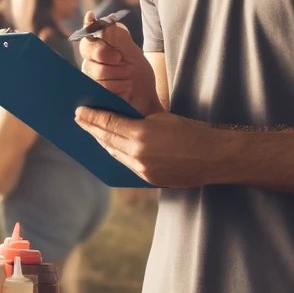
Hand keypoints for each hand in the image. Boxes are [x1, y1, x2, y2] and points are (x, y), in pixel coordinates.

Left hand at [73, 108, 223, 187]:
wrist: (214, 157)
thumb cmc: (191, 131)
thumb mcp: (161, 118)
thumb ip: (137, 121)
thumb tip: (118, 121)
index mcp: (141, 135)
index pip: (108, 124)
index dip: (92, 118)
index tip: (79, 112)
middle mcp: (138, 155)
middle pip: (107, 140)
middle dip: (92, 129)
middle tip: (80, 120)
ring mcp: (143, 170)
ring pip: (115, 154)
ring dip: (102, 143)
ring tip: (93, 133)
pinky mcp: (149, 180)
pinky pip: (127, 165)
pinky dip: (117, 154)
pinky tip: (113, 147)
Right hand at [77, 11, 159, 114]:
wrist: (147, 99)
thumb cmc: (138, 72)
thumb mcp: (131, 50)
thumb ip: (114, 35)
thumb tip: (89, 17)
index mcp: (97, 46)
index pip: (86, 39)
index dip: (99, 46)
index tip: (117, 55)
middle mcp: (89, 61)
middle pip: (91, 57)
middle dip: (113, 62)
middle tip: (125, 64)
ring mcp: (88, 79)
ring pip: (98, 74)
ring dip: (119, 77)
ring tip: (127, 79)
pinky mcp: (92, 95)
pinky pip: (102, 89)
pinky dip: (118, 89)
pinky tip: (124, 90)